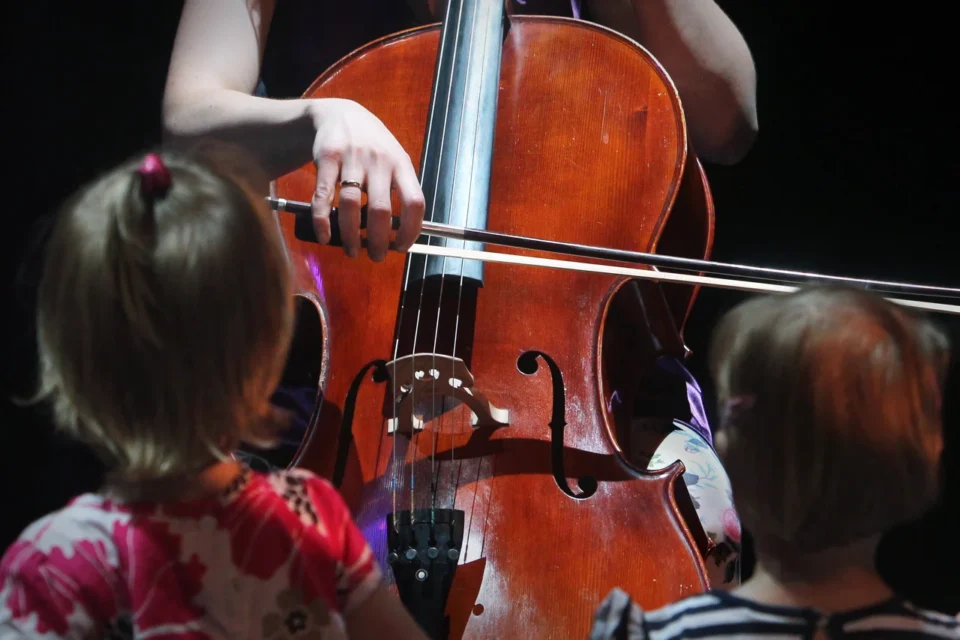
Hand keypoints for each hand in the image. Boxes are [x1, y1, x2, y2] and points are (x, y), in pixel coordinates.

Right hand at [309, 99, 424, 260]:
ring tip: (352, 251)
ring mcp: (352, 158)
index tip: (402, 247)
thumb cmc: (372, 146)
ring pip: (350, 206)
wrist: (340, 114)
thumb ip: (398, 190)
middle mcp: (379, 161)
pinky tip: (324, 236)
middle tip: (375, 256)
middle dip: (378, 241)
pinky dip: (322, 221)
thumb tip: (399, 235)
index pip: (415, 202)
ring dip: (350, 236)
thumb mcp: (393, 160)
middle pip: (380, 210)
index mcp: (401, 164)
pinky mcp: (326, 158)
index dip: (411, 230)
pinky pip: (323, 196)